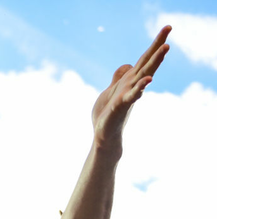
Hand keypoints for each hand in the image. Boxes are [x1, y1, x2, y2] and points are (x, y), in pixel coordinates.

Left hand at [91, 25, 170, 152]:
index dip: (155, 44)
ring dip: (154, 62)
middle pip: (148, 62)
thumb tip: (127, 65)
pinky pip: (131, 95)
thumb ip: (119, 77)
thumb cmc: (108, 115)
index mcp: (130, 80)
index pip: (145, 59)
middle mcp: (132, 85)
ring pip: (143, 76)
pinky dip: (139, 88)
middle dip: (158, 46)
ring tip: (165, 48)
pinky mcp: (120, 106)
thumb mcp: (111, 90)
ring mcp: (128, 95)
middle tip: (169, 28)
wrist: (104, 136)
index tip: (167, 27)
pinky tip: (147, 81)